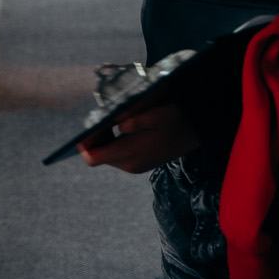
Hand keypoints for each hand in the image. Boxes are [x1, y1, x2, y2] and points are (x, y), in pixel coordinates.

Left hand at [77, 103, 199, 173]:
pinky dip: (112, 141)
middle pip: (96, 155)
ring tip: (109, 119)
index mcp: (130, 154)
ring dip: (103, 138)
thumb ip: (137, 119)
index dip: (83, 143)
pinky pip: (116, 154)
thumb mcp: (159, 112)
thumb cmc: (176, 118)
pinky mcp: (138, 164)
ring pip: (105, 155)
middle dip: (93, 137)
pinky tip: (119, 126)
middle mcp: (129, 165)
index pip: (92, 158)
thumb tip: (119, 123)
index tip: (83, 127)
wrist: (195, 131)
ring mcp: (134, 166)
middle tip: (98, 117)